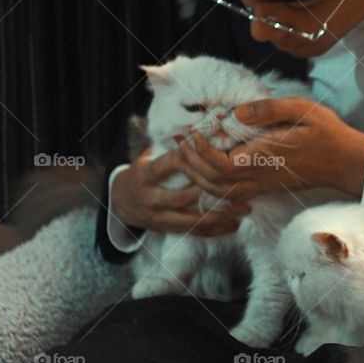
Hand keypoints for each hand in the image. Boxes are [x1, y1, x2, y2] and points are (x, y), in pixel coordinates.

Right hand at [111, 146, 251, 236]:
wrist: (121, 202)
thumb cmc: (142, 173)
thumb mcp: (148, 156)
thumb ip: (170, 147)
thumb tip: (196, 130)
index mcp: (146, 174)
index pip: (169, 165)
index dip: (191, 159)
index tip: (214, 153)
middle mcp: (151, 197)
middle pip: (183, 197)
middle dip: (212, 192)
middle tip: (238, 187)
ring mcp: (158, 216)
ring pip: (192, 219)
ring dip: (220, 216)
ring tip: (243, 209)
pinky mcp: (166, 228)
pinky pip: (193, 232)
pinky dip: (215, 230)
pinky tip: (233, 225)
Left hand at [178, 96, 363, 202]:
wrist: (345, 162)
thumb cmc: (326, 133)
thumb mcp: (302, 110)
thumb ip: (269, 110)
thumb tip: (236, 112)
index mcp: (265, 157)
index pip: (221, 164)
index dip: (200, 151)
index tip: (193, 131)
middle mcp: (260, 176)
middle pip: (213, 182)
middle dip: (191, 163)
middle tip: (180, 139)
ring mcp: (262, 185)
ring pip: (219, 192)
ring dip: (198, 175)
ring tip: (188, 153)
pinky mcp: (265, 188)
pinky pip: (231, 194)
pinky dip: (212, 184)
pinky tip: (207, 168)